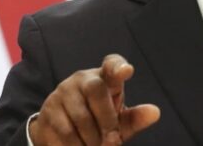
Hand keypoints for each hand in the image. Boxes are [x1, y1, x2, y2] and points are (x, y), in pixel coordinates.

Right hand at [29, 54, 159, 145]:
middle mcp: (81, 80)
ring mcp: (62, 93)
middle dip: (107, 119)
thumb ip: (135, 118)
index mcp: (103, 79)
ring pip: (80, 117)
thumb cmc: (97, 121)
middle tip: (112, 141)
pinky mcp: (48, 110)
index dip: (118, 66)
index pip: (112, 64)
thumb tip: (155, 112)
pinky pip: (65, 132)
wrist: (59, 131)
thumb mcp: (117, 121)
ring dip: (92, 140)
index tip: (127, 71)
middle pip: (95, 90)